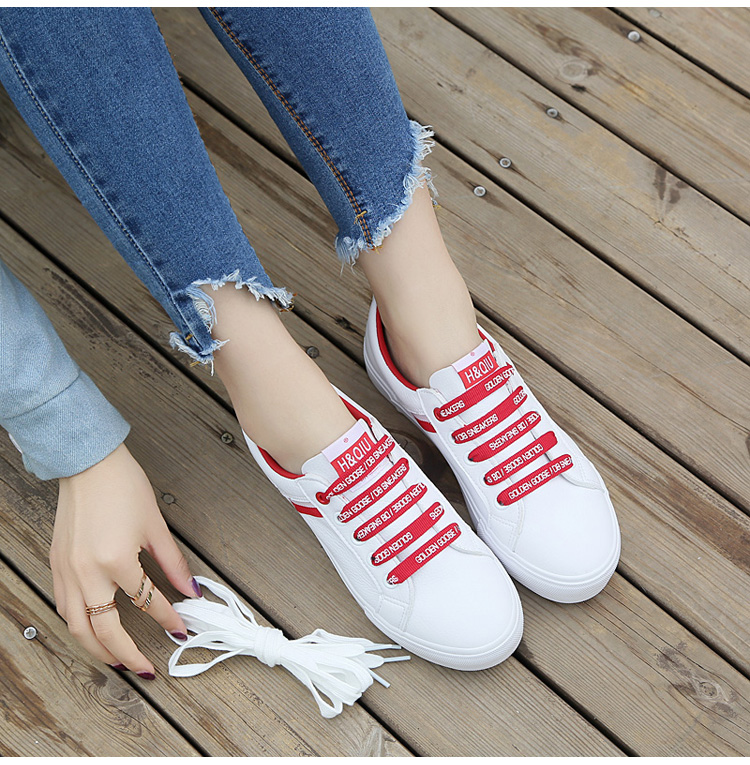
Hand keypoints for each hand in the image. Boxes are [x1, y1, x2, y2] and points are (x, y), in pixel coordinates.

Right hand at [51, 443, 199, 676]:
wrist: (88, 464)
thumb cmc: (123, 487)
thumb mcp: (155, 526)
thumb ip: (172, 562)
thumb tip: (189, 589)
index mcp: (116, 560)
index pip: (146, 603)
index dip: (167, 619)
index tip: (180, 628)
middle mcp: (87, 572)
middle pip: (105, 630)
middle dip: (127, 655)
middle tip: (146, 668)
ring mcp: (67, 571)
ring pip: (77, 627)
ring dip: (97, 649)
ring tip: (117, 660)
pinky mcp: (56, 566)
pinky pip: (64, 607)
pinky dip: (78, 626)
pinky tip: (92, 631)